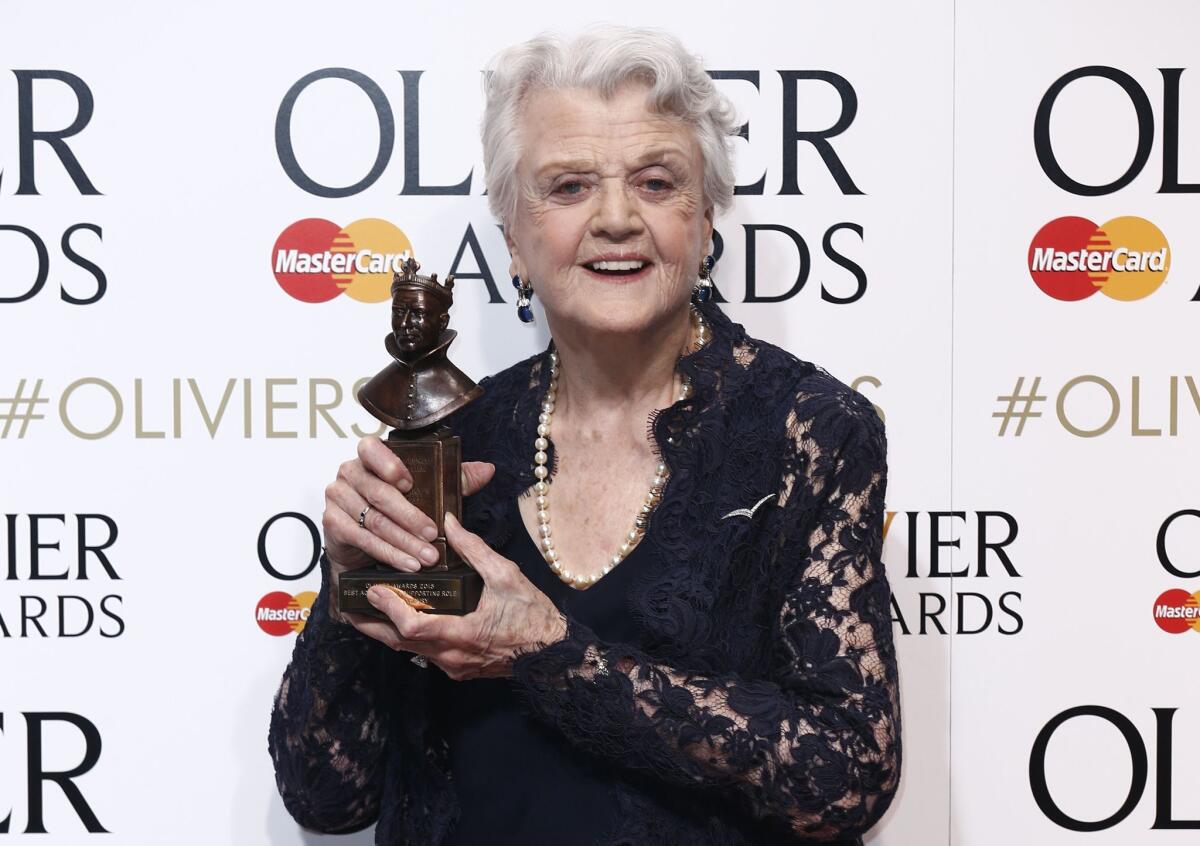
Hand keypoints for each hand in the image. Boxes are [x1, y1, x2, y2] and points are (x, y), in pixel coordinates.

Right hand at [322, 435, 494, 644]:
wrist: (363, 540)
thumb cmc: (396, 507)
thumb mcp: (428, 490)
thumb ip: (455, 478)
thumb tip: (487, 470)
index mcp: (369, 456)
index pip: (371, 448)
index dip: (389, 464)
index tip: (410, 483)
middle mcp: (348, 472)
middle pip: (379, 493)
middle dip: (410, 517)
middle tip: (433, 535)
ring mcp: (337, 498)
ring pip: (374, 520)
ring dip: (403, 541)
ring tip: (427, 556)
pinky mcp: (332, 524)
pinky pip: (362, 539)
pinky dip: (388, 553)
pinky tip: (407, 563)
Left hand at [365, 512, 566, 678]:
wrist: (554, 654)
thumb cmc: (534, 616)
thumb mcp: (506, 575)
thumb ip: (474, 549)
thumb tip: (450, 522)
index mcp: (462, 634)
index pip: (411, 626)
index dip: (388, 608)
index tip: (372, 590)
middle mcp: (452, 657)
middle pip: (400, 643)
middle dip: (372, 624)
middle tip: (349, 607)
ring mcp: (454, 667)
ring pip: (410, 650)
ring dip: (388, 631)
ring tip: (369, 611)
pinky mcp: (460, 669)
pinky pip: (425, 654)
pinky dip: (408, 637)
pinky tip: (403, 622)